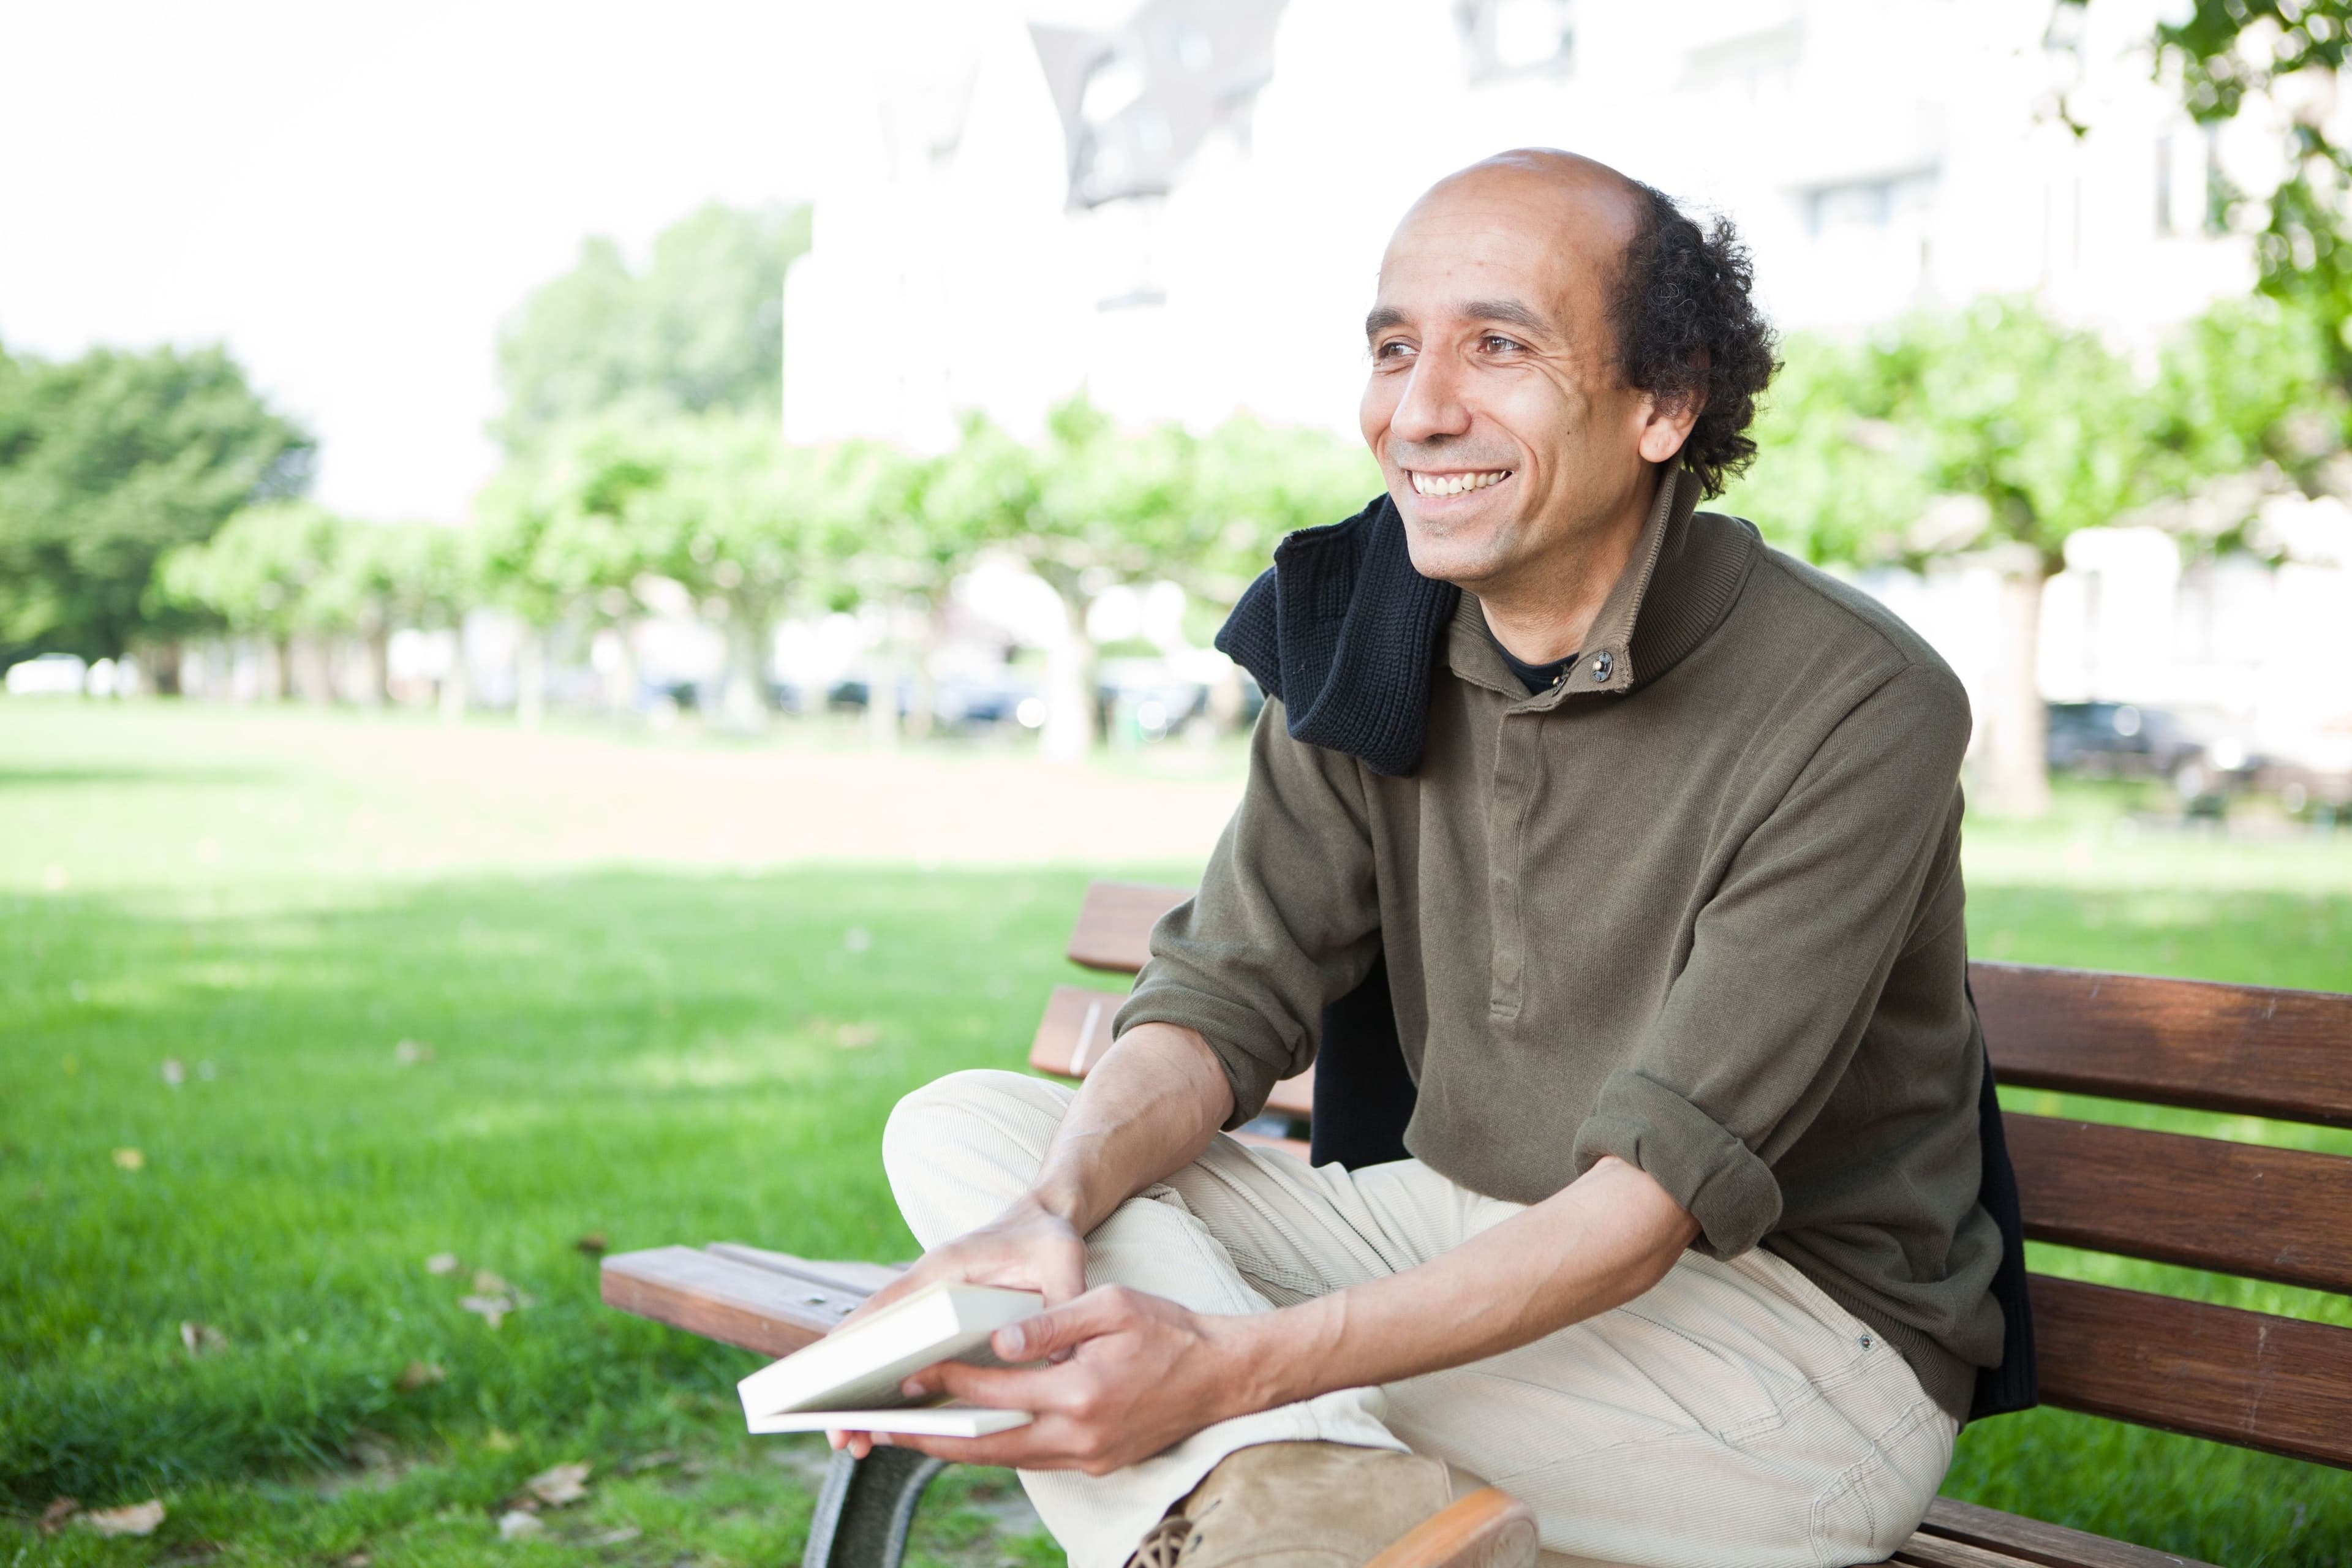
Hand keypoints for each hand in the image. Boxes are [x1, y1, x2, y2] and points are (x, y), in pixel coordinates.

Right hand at [828, 1193, 1087, 1457]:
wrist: (1047, 1216)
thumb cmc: (1049, 1237)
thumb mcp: (1062, 1262)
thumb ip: (1061, 1304)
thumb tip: (1060, 1361)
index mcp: (944, 1268)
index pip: (886, 1304)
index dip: (854, 1340)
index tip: (825, 1378)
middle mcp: (926, 1286)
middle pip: (873, 1335)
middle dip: (848, 1384)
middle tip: (839, 1438)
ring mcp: (930, 1304)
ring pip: (885, 1349)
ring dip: (868, 1393)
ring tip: (857, 1445)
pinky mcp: (942, 1320)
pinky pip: (908, 1353)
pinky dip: (893, 1386)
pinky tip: (892, 1424)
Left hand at [865, 1285, 1267, 1474]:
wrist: (1225, 1374)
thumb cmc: (1169, 1330)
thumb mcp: (1111, 1306)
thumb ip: (1052, 1324)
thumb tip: (999, 1340)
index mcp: (1079, 1392)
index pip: (995, 1392)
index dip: (947, 1384)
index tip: (909, 1376)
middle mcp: (1080, 1436)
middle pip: (988, 1445)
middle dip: (934, 1438)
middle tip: (887, 1429)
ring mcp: (1089, 1457)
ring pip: (1009, 1460)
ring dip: (962, 1449)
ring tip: (919, 1434)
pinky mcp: (1098, 1464)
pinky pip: (1036, 1460)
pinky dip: (1001, 1448)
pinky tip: (980, 1431)